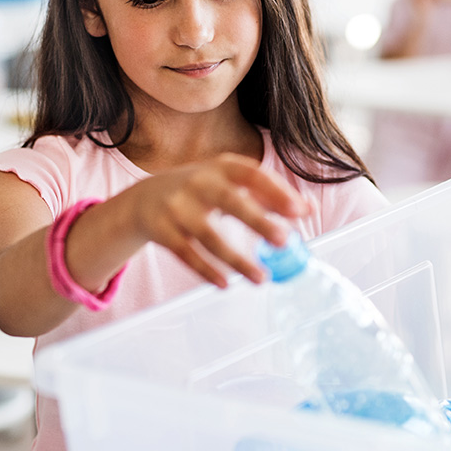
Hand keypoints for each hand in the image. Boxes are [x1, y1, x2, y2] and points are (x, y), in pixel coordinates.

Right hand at [119, 153, 309, 287]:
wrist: (143, 199)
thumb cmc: (198, 191)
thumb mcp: (227, 182)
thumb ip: (265, 194)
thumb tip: (307, 209)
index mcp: (220, 167)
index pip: (252, 175)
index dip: (277, 192)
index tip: (300, 210)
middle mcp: (198, 182)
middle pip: (229, 201)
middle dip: (257, 221)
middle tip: (283, 241)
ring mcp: (177, 207)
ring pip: (209, 236)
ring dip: (236, 259)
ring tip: (261, 277)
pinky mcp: (162, 231)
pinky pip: (187, 253)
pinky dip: (206, 270)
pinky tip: (225, 284)